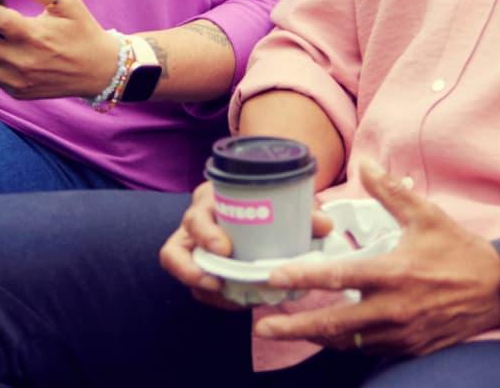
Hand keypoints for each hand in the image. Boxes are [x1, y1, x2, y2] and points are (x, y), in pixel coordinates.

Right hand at [159, 182, 334, 311]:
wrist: (258, 202)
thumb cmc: (266, 198)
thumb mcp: (282, 200)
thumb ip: (303, 211)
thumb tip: (324, 225)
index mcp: (212, 200)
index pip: (195, 216)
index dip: (206, 235)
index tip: (225, 249)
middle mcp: (196, 223)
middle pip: (175, 247)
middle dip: (192, 270)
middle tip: (217, 284)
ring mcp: (193, 246)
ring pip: (179, 271)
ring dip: (201, 288)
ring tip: (226, 297)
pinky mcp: (199, 265)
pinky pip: (196, 286)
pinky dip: (213, 297)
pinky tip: (235, 301)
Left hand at [255, 161, 499, 355]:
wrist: (498, 288)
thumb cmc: (458, 248)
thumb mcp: (426, 214)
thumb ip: (390, 191)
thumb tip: (364, 163)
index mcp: (393, 272)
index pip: (338, 277)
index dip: (303, 277)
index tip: (273, 278)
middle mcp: (393, 309)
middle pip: (334, 324)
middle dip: (296, 328)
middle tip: (264, 326)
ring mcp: (401, 334)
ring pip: (349, 342)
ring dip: (318, 338)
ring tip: (290, 330)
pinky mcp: (411, 348)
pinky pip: (370, 349)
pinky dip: (347, 343)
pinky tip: (331, 336)